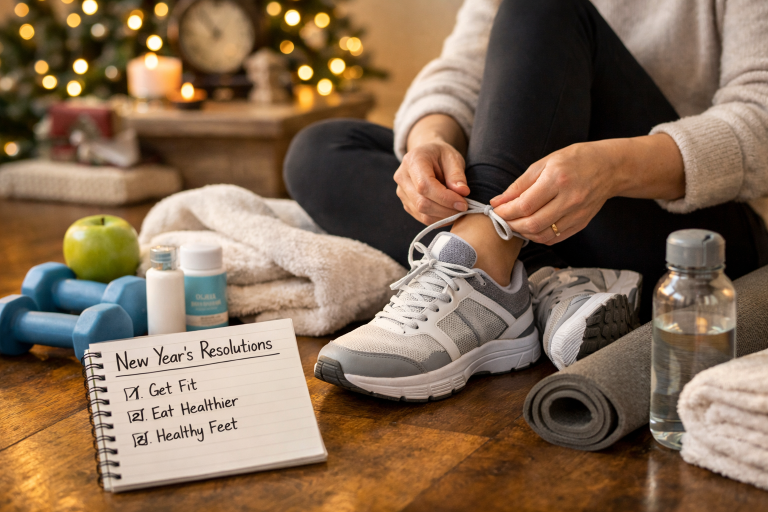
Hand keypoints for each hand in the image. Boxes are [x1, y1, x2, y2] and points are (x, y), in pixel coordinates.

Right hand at [395, 141, 469, 224]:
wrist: (427, 156)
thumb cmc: (441, 155)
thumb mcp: (453, 158)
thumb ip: (457, 175)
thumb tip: (462, 192)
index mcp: (413, 161)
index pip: (425, 186)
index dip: (445, 198)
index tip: (463, 204)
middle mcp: (402, 177)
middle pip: (422, 203)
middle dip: (446, 210)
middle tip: (464, 209)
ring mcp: (402, 192)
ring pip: (422, 214)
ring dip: (444, 217)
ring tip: (458, 210)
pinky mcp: (406, 204)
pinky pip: (422, 218)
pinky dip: (439, 219)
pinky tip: (450, 213)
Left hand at [490, 141, 620, 244]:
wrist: (610, 167)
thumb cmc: (575, 160)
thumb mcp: (544, 163)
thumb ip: (520, 185)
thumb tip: (498, 202)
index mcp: (558, 179)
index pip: (525, 205)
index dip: (506, 212)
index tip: (495, 211)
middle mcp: (569, 199)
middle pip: (533, 223)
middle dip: (511, 224)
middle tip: (502, 220)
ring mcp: (577, 213)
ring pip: (543, 235)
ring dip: (523, 233)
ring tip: (514, 224)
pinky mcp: (581, 223)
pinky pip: (555, 238)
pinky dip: (538, 236)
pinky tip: (531, 228)